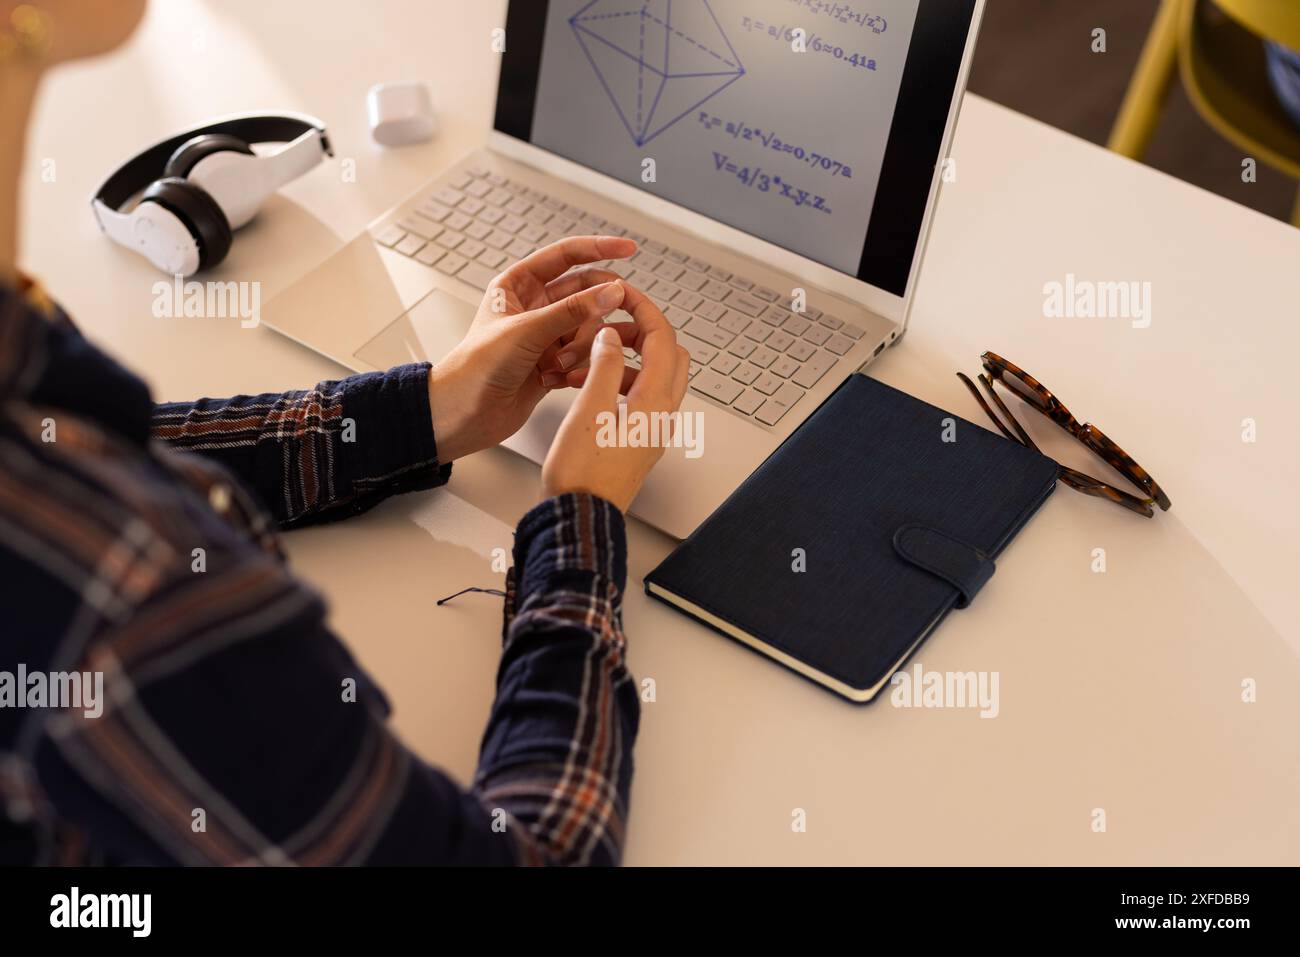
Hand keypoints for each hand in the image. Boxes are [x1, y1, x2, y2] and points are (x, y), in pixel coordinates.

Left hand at [427, 235, 638, 460]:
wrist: (464, 413)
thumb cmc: (478, 366)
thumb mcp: (527, 330)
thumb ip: (573, 310)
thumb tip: (611, 291)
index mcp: (519, 285)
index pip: (566, 256)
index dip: (599, 249)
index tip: (628, 249)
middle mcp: (534, 306)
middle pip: (584, 292)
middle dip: (595, 308)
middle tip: (616, 312)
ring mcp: (545, 335)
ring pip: (586, 328)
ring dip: (580, 346)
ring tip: (559, 363)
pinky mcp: (553, 363)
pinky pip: (583, 355)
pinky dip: (577, 366)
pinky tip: (557, 378)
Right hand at [542, 283, 689, 511]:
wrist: (581, 517)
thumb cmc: (582, 474)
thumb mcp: (589, 409)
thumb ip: (605, 366)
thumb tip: (613, 335)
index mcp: (655, 403)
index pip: (664, 339)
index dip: (644, 308)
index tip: (622, 292)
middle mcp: (662, 415)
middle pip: (669, 356)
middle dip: (643, 331)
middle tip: (611, 322)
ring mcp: (652, 429)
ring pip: (655, 377)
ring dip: (629, 357)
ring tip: (592, 355)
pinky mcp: (638, 440)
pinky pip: (639, 398)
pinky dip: (620, 380)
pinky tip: (590, 384)